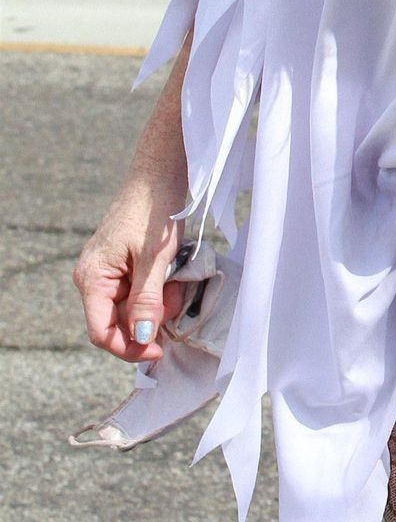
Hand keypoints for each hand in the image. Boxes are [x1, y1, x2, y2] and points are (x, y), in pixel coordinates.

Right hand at [72, 182, 192, 365]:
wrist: (160, 172)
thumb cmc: (154, 210)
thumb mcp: (155, 260)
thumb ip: (147, 300)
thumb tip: (142, 337)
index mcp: (92, 279)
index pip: (102, 333)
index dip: (130, 348)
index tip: (160, 349)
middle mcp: (95, 278)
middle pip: (120, 322)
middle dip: (151, 317)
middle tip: (176, 298)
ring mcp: (110, 271)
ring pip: (134, 307)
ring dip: (160, 302)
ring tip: (177, 278)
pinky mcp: (125, 264)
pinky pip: (141, 290)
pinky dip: (161, 288)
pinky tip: (174, 272)